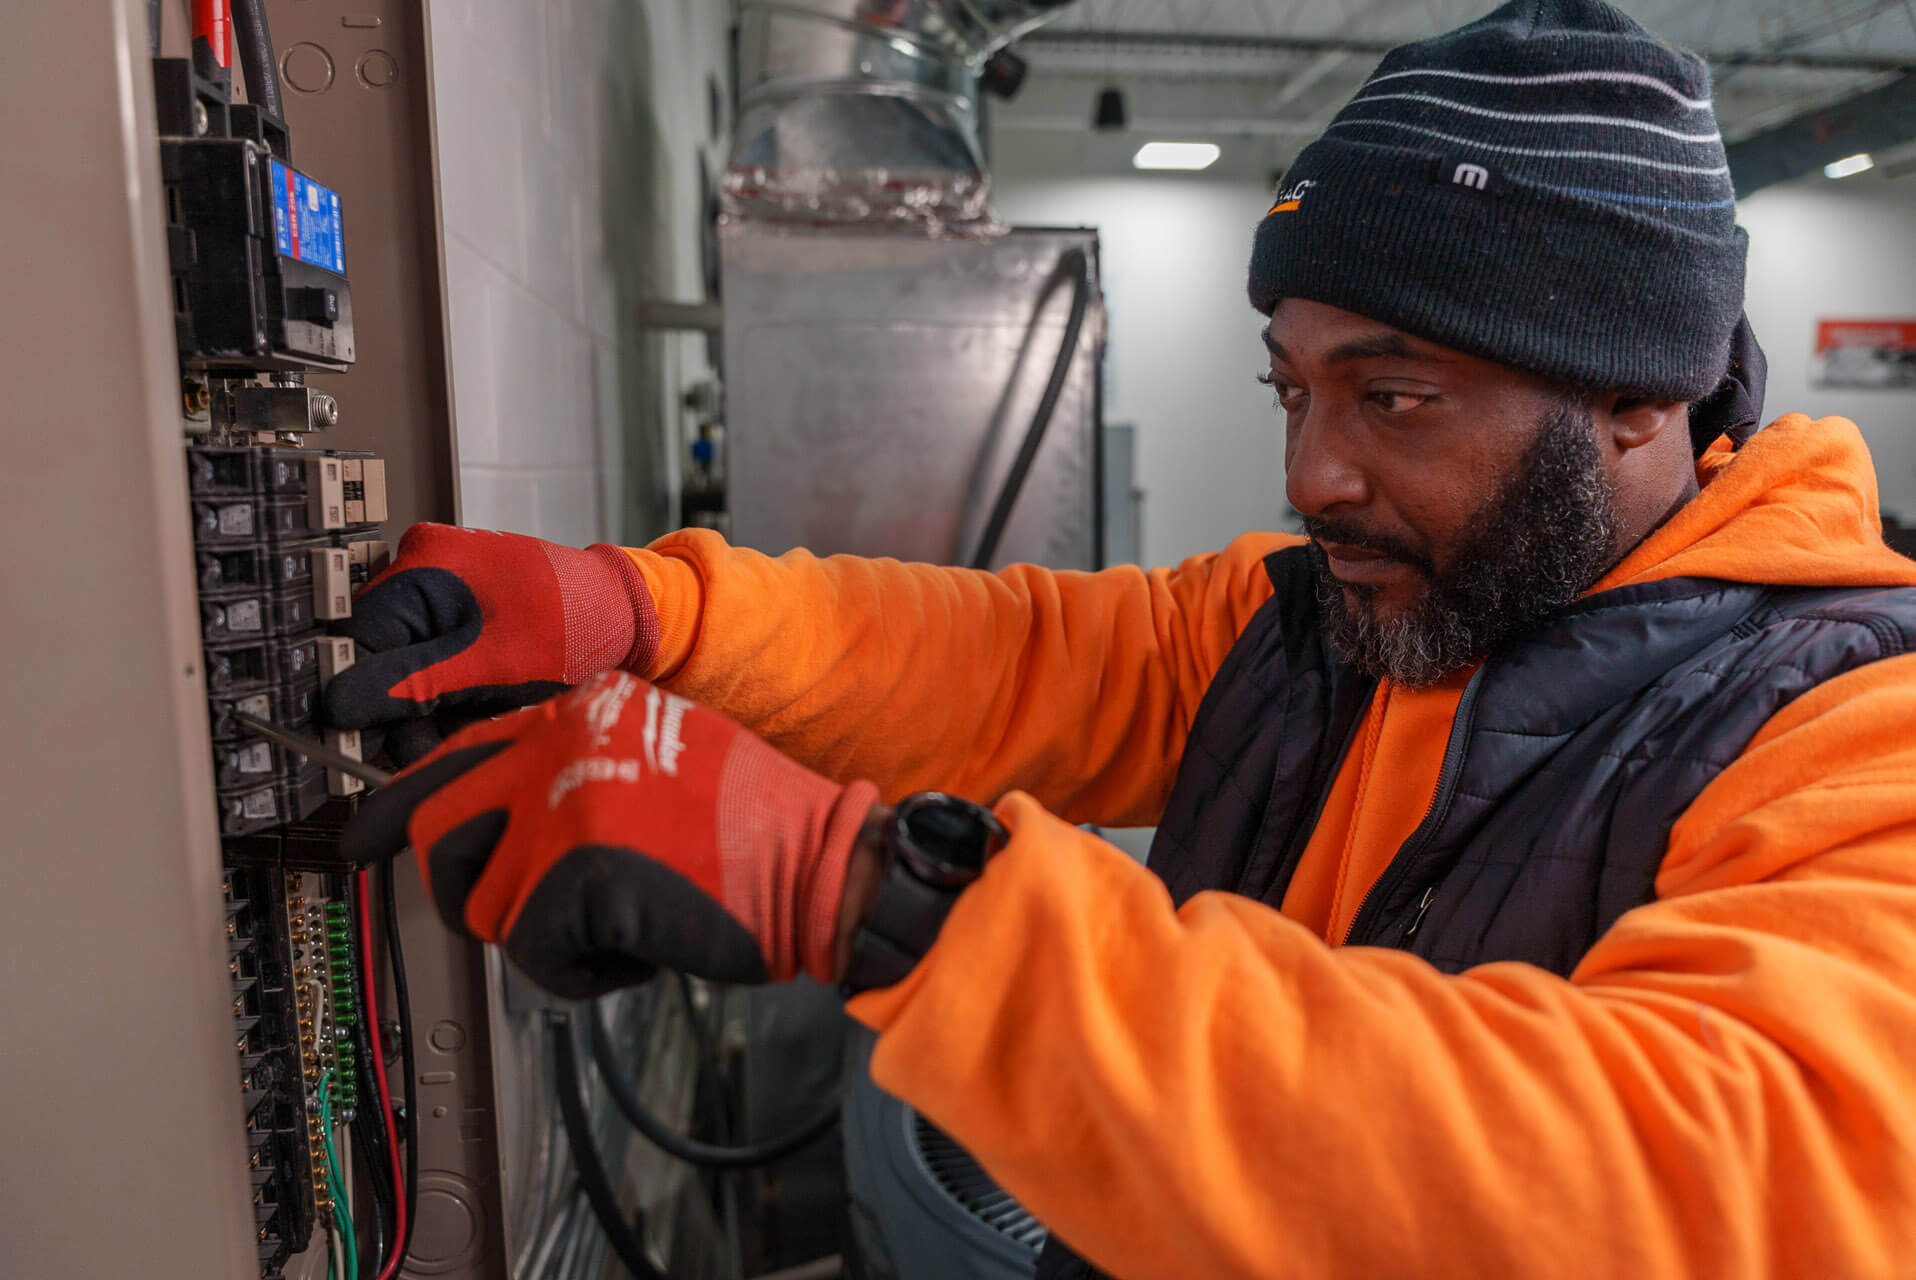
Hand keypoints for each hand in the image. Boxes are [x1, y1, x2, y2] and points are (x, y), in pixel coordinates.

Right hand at [324, 523, 658, 762]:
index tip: (375, 739)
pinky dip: (457, 700)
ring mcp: (445, 598)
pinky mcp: (464, 623)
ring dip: (435, 713)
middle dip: (408, 712)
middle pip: (381, 660)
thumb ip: (416, 685)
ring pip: (410, 674)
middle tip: (438, 743)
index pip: (357, 640)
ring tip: (479, 722)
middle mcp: (425, 574)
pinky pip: (439, 670)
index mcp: (423, 565)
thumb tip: (342, 705)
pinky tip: (486, 710)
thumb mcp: (493, 663)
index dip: (362, 697)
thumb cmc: (580, 622)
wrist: (632, 615)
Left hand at [340, 671, 881, 997]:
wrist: (820, 864)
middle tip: (509, 913)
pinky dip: (581, 973)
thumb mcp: (654, 758)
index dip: (402, 805)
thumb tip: (484, 826)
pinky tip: (636, 950)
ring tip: (614, 923)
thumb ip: (568, 773)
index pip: (454, 752)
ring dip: (541, 935)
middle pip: (438, 824)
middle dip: (460, 884)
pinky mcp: (574, 873)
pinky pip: (531, 954)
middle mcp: (561, 743)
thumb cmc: (754, 828)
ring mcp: (563, 804)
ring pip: (481, 901)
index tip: (363, 836)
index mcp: (580, 707)